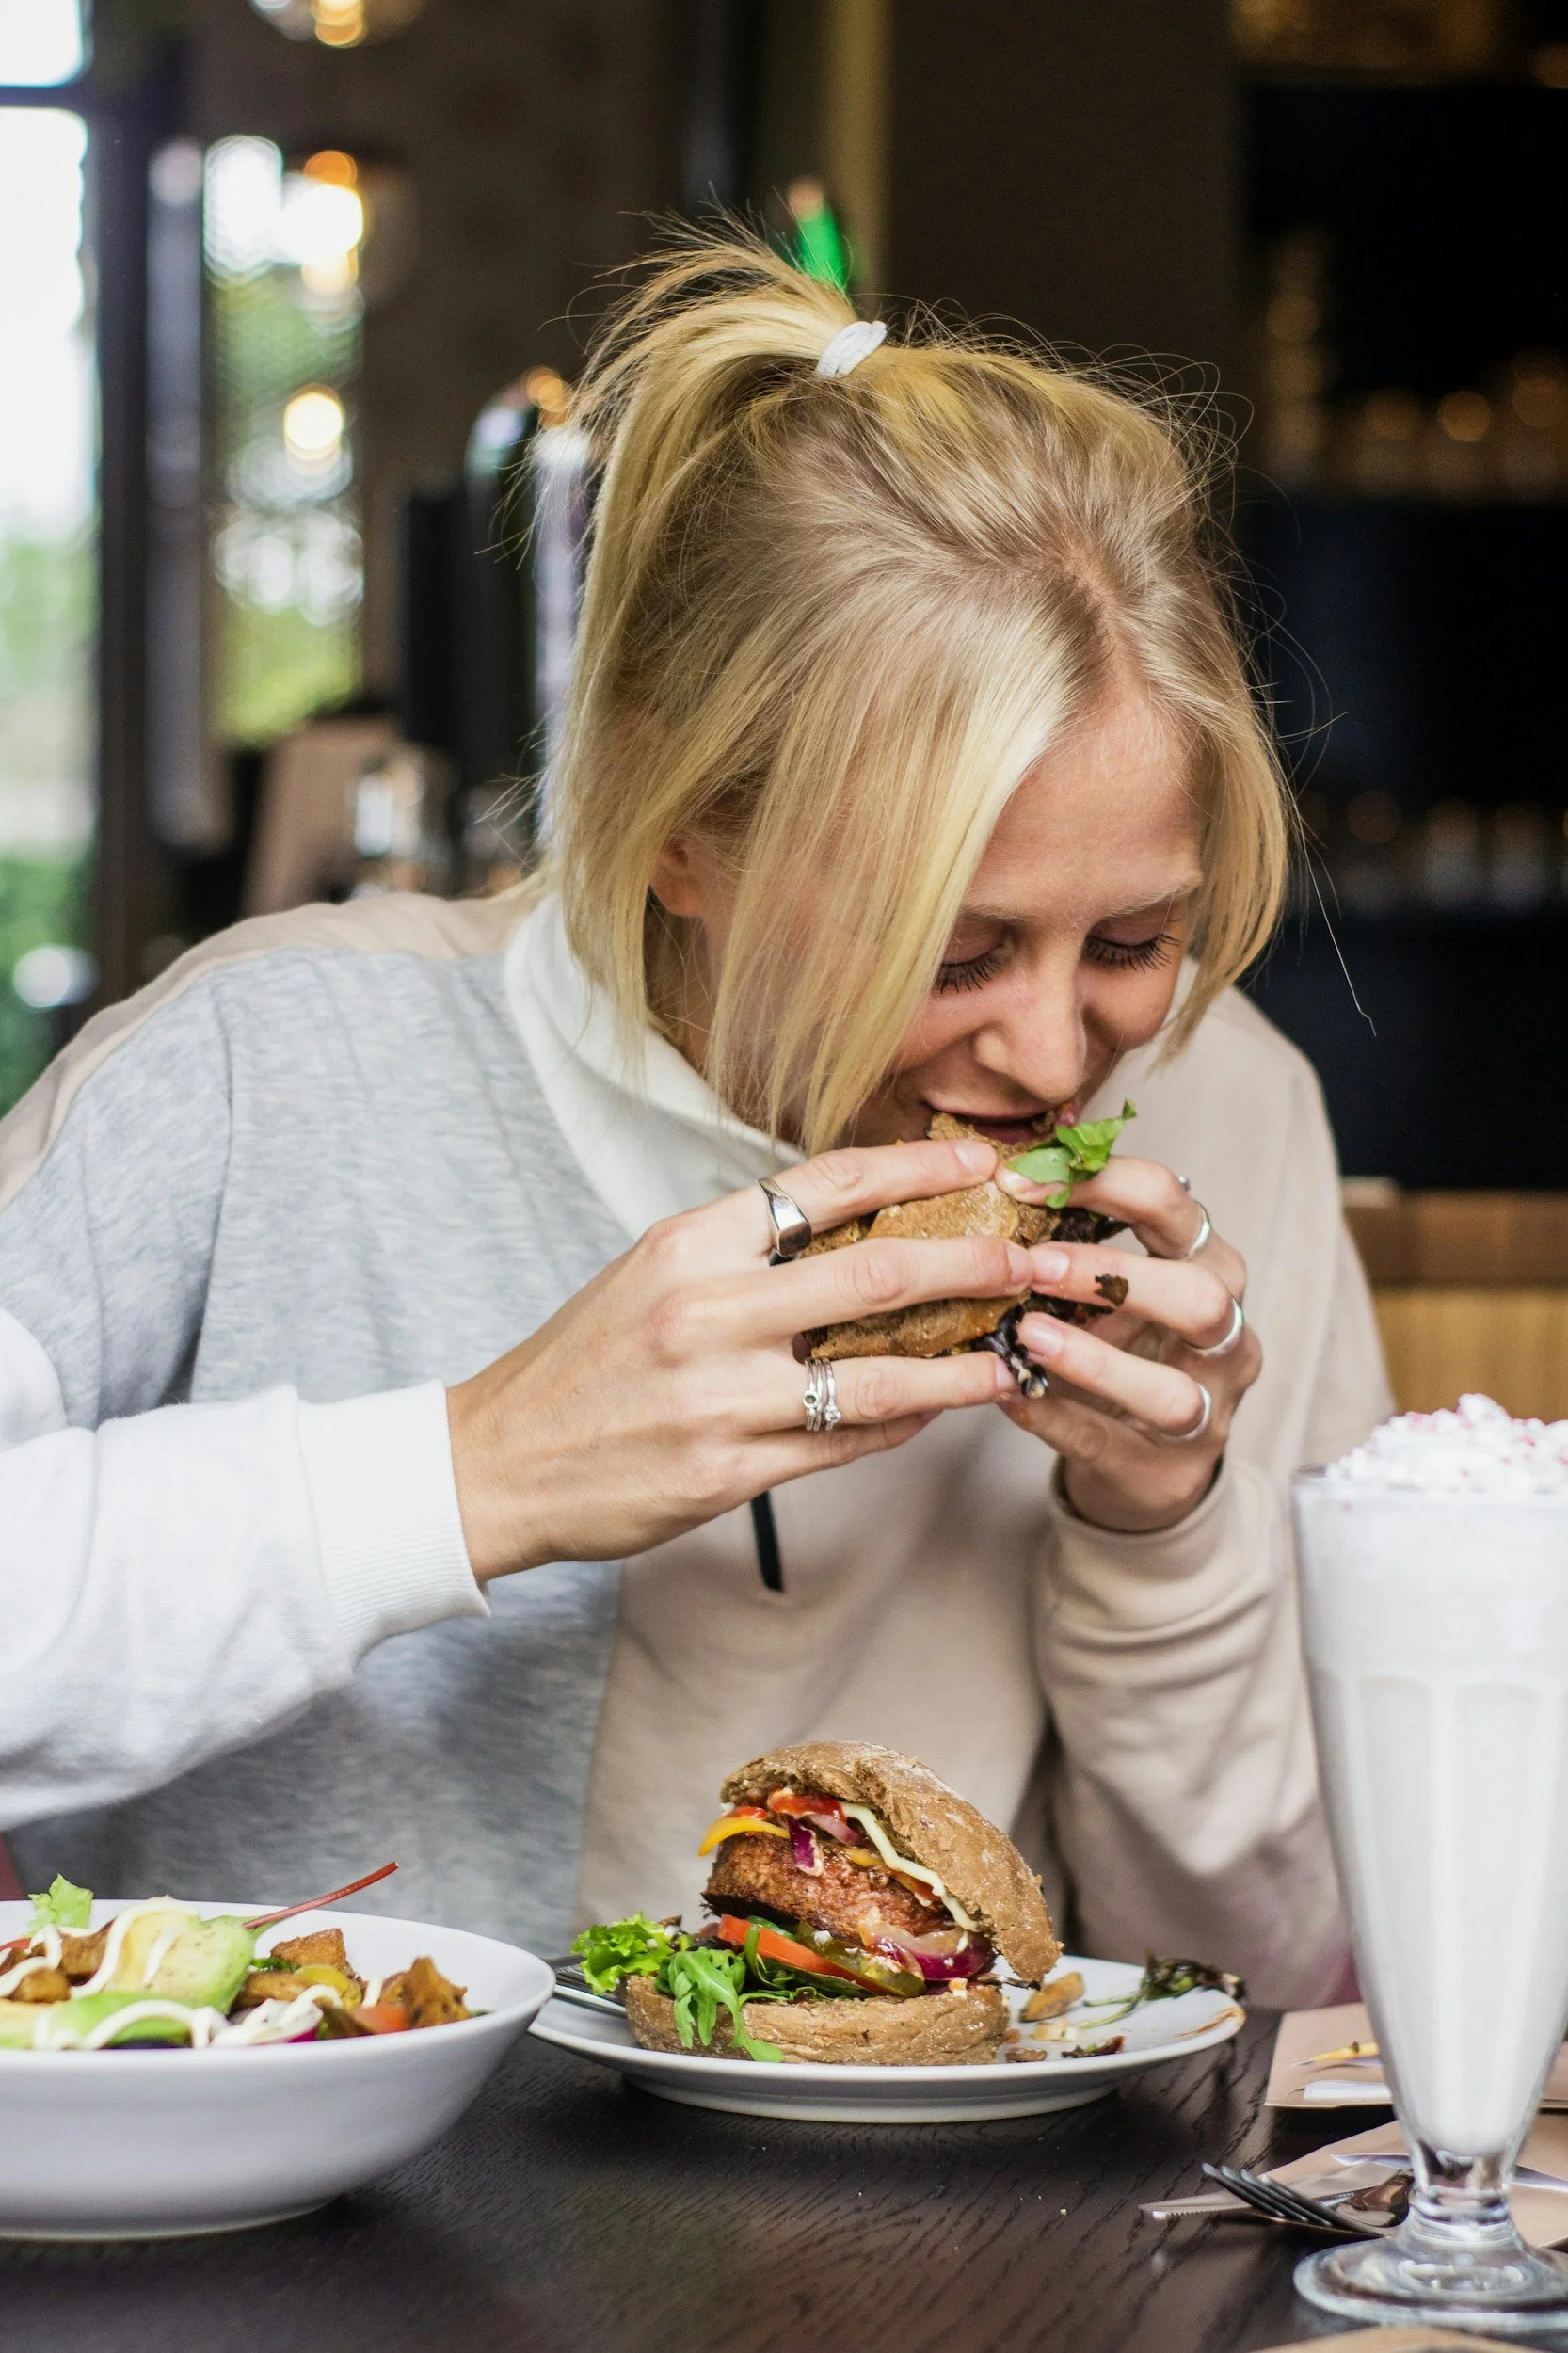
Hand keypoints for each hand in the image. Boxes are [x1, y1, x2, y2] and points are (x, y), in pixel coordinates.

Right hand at [448, 1134, 1025, 1580]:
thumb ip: (743, 1250)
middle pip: (878, 1272)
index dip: (919, 1165)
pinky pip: (844, 1443)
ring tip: (1013, 1355)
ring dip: (962, 1365)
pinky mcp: (727, 1473)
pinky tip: (938, 1409)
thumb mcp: (650, 1275)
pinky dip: (903, 1424)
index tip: (983, 1158)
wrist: (496, 1461)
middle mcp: (707, 1311)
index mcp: (689, 1243)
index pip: (826, 1183)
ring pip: (880, 1376)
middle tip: (1036, 1258)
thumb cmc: (581, 1363)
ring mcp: (720, 1397)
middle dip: (975, 1262)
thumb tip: (854, 1223)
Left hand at [995, 1156, 1259, 1534]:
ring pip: (1170, 1390)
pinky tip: (1009, 1395)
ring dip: (1093, 1359)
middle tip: (1035, 1266)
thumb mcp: (1108, 1289)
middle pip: (1202, 1297)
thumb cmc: (1121, 1349)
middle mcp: (1225, 1336)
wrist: (1145, 1464)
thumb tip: (997, 1179)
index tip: (1022, 1182)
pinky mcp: (1167, 1473)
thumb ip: (1071, 1241)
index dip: (1102, 1183)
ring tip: (1025, 1335)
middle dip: (1116, 1275)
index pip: (1175, 1205)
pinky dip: (1056, 1418)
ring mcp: (1208, 1412)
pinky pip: (1110, 1445)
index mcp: (1209, 1266)